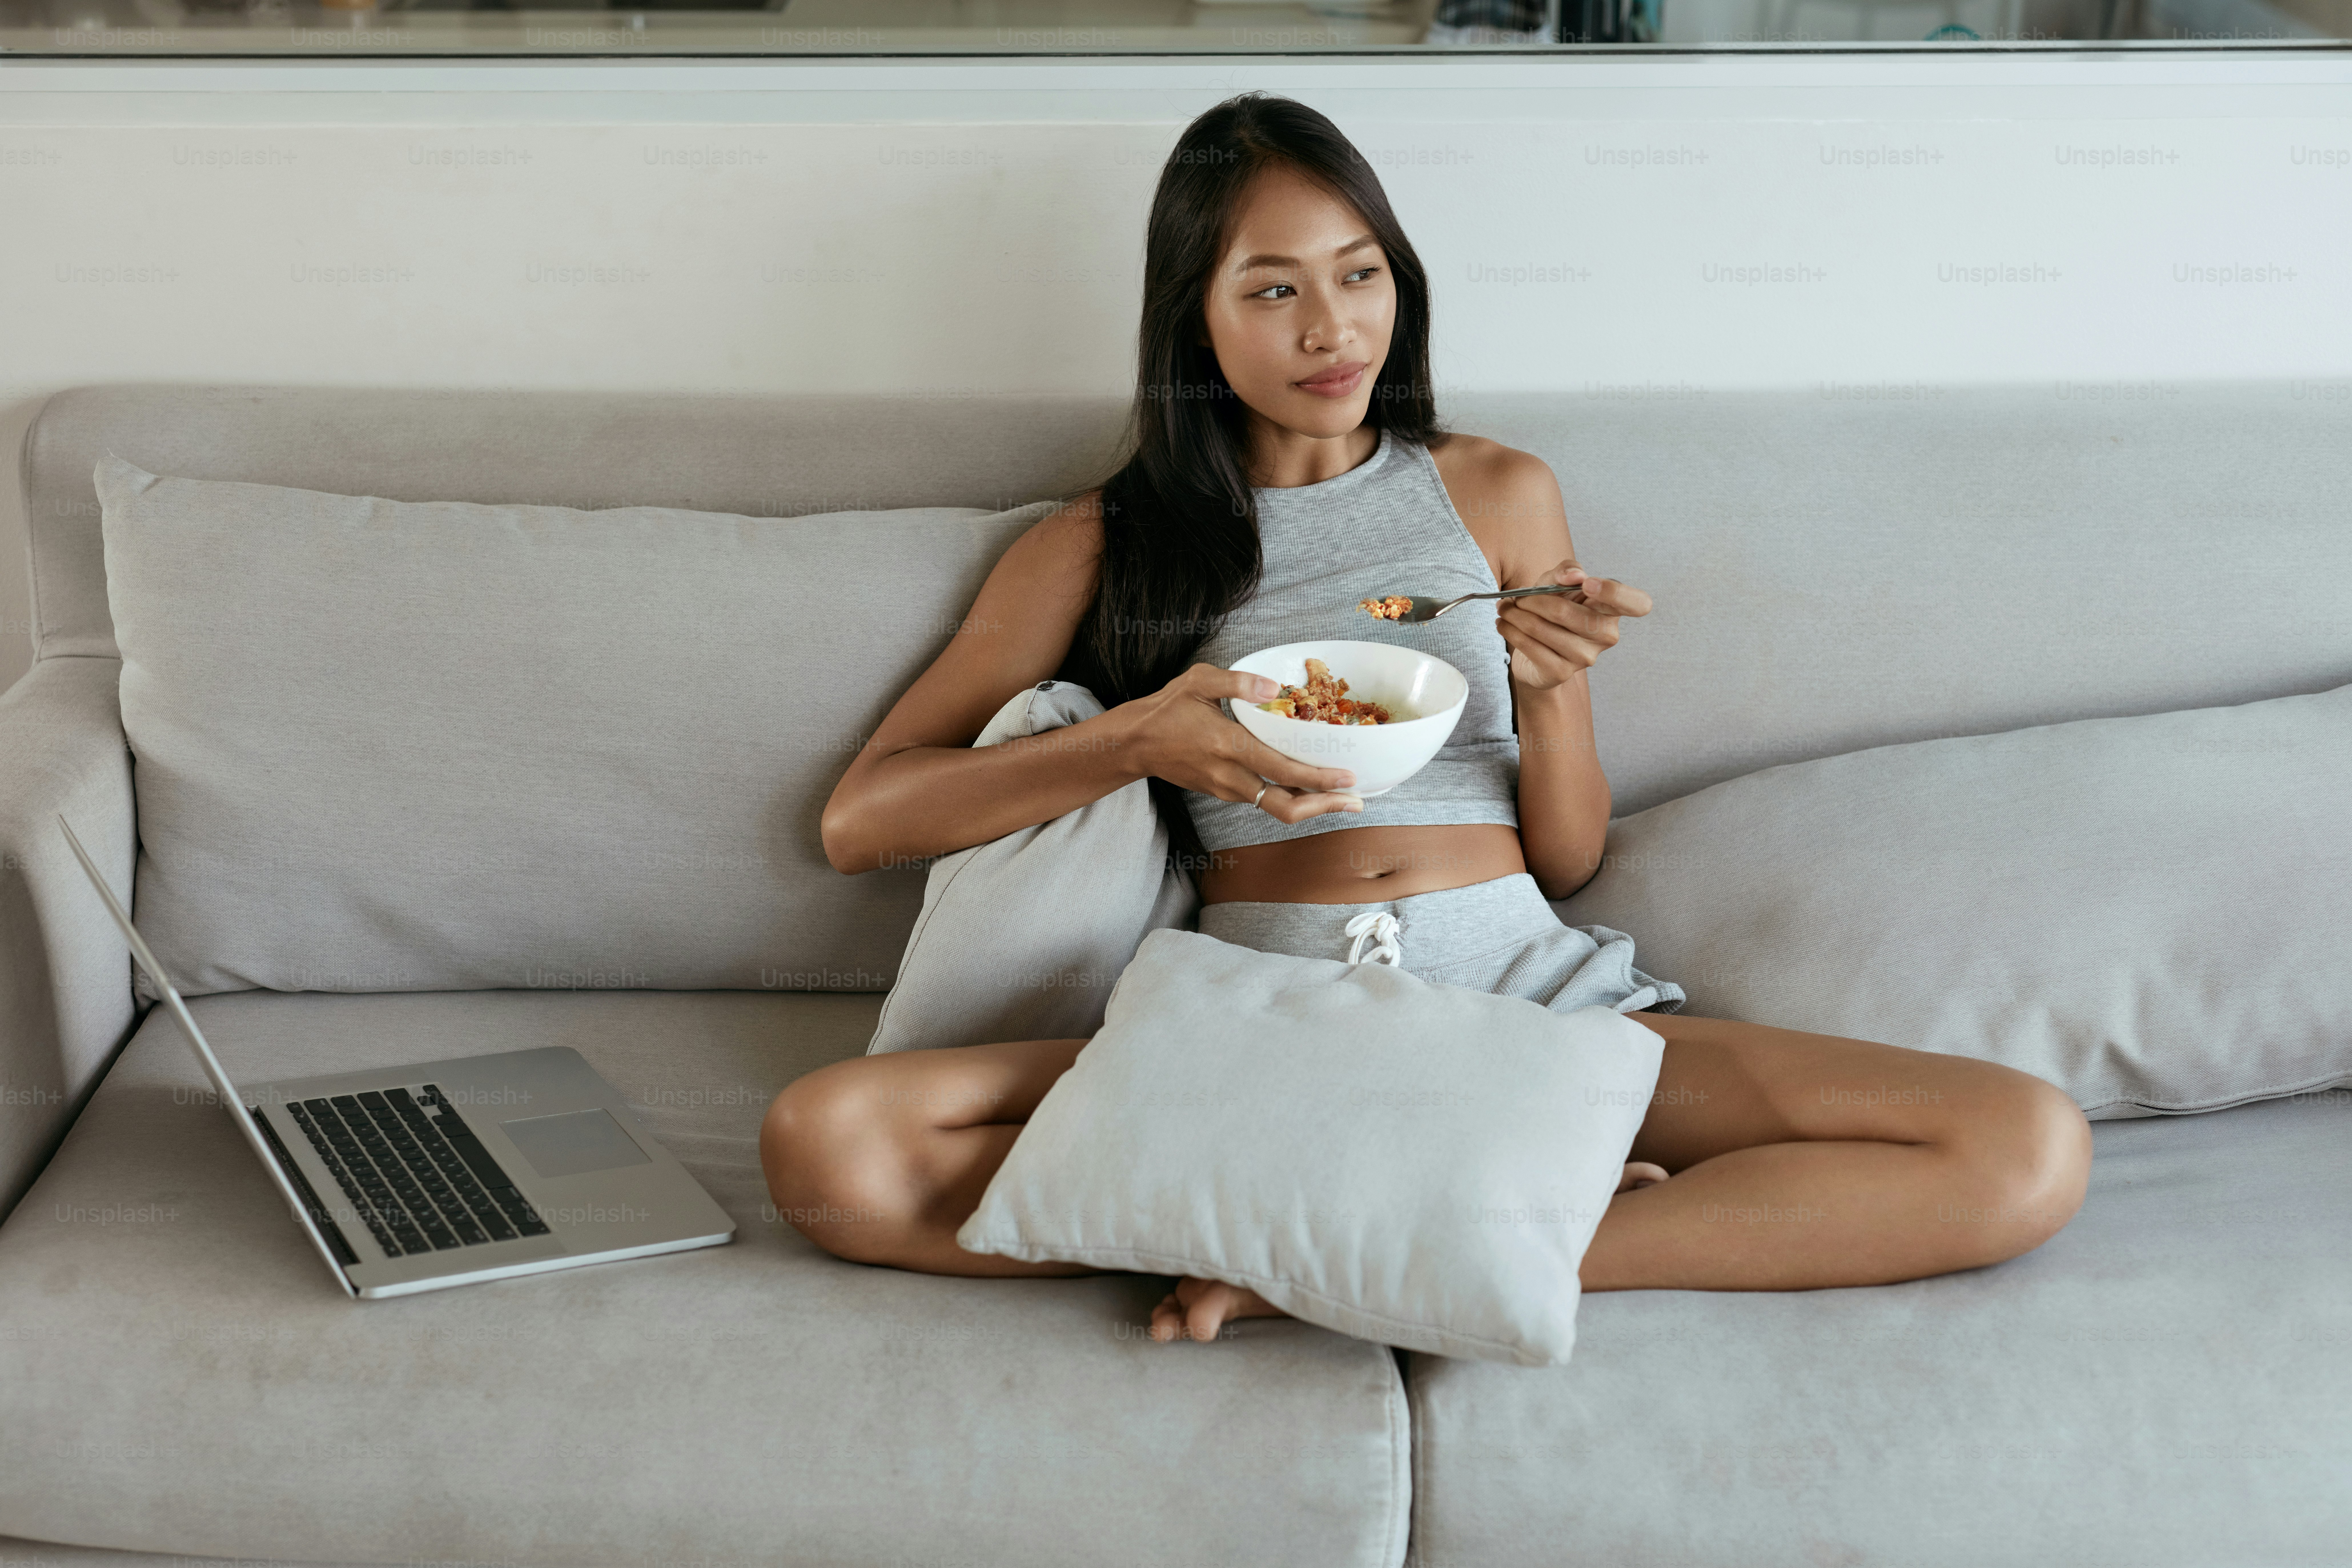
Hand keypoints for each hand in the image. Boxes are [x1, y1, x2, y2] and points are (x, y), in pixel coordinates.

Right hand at [1109, 664, 1363, 823]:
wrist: (1134, 744)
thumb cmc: (1167, 709)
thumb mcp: (1198, 681)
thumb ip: (1237, 681)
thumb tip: (1274, 687)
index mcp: (1228, 746)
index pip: (1282, 770)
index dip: (1318, 779)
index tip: (1348, 778)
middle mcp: (1230, 775)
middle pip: (1284, 807)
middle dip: (1324, 807)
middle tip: (1355, 800)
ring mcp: (1226, 789)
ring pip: (1275, 807)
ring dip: (1310, 805)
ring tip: (1341, 796)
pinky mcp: (1223, 792)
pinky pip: (1263, 800)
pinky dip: (1289, 797)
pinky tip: (1307, 788)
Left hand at [1496, 560, 1651, 690]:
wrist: (1535, 652)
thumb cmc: (1552, 610)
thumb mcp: (1556, 583)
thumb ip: (1566, 572)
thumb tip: (1575, 575)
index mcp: (1612, 610)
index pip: (1638, 603)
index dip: (1615, 592)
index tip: (1586, 584)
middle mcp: (1606, 635)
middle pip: (1569, 614)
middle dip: (1536, 601)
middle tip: (1518, 598)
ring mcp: (1586, 657)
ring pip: (1546, 630)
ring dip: (1518, 616)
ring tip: (1505, 609)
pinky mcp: (1562, 672)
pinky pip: (1532, 647)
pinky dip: (1512, 632)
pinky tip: (1504, 624)